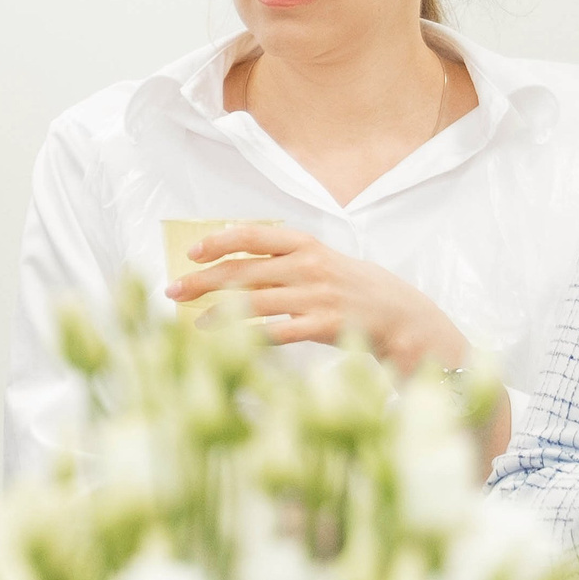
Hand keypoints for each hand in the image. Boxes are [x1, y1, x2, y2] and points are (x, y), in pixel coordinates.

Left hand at [167, 223, 467, 373]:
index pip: (256, 236)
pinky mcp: (325, 325)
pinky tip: (226, 343)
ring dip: (218, 314)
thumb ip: (282, 261)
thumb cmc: (352, 291)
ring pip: (254, 302)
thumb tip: (227, 264)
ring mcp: (318, 296)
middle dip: (203, 281)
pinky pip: (276, 332)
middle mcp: (311, 267)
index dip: (220, 241)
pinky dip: (247, 337)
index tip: (192, 253)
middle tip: (173, 291)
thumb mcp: (321, 263)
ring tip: (194, 324)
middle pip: (244, 270)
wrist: (405, 319)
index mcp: (308, 246)